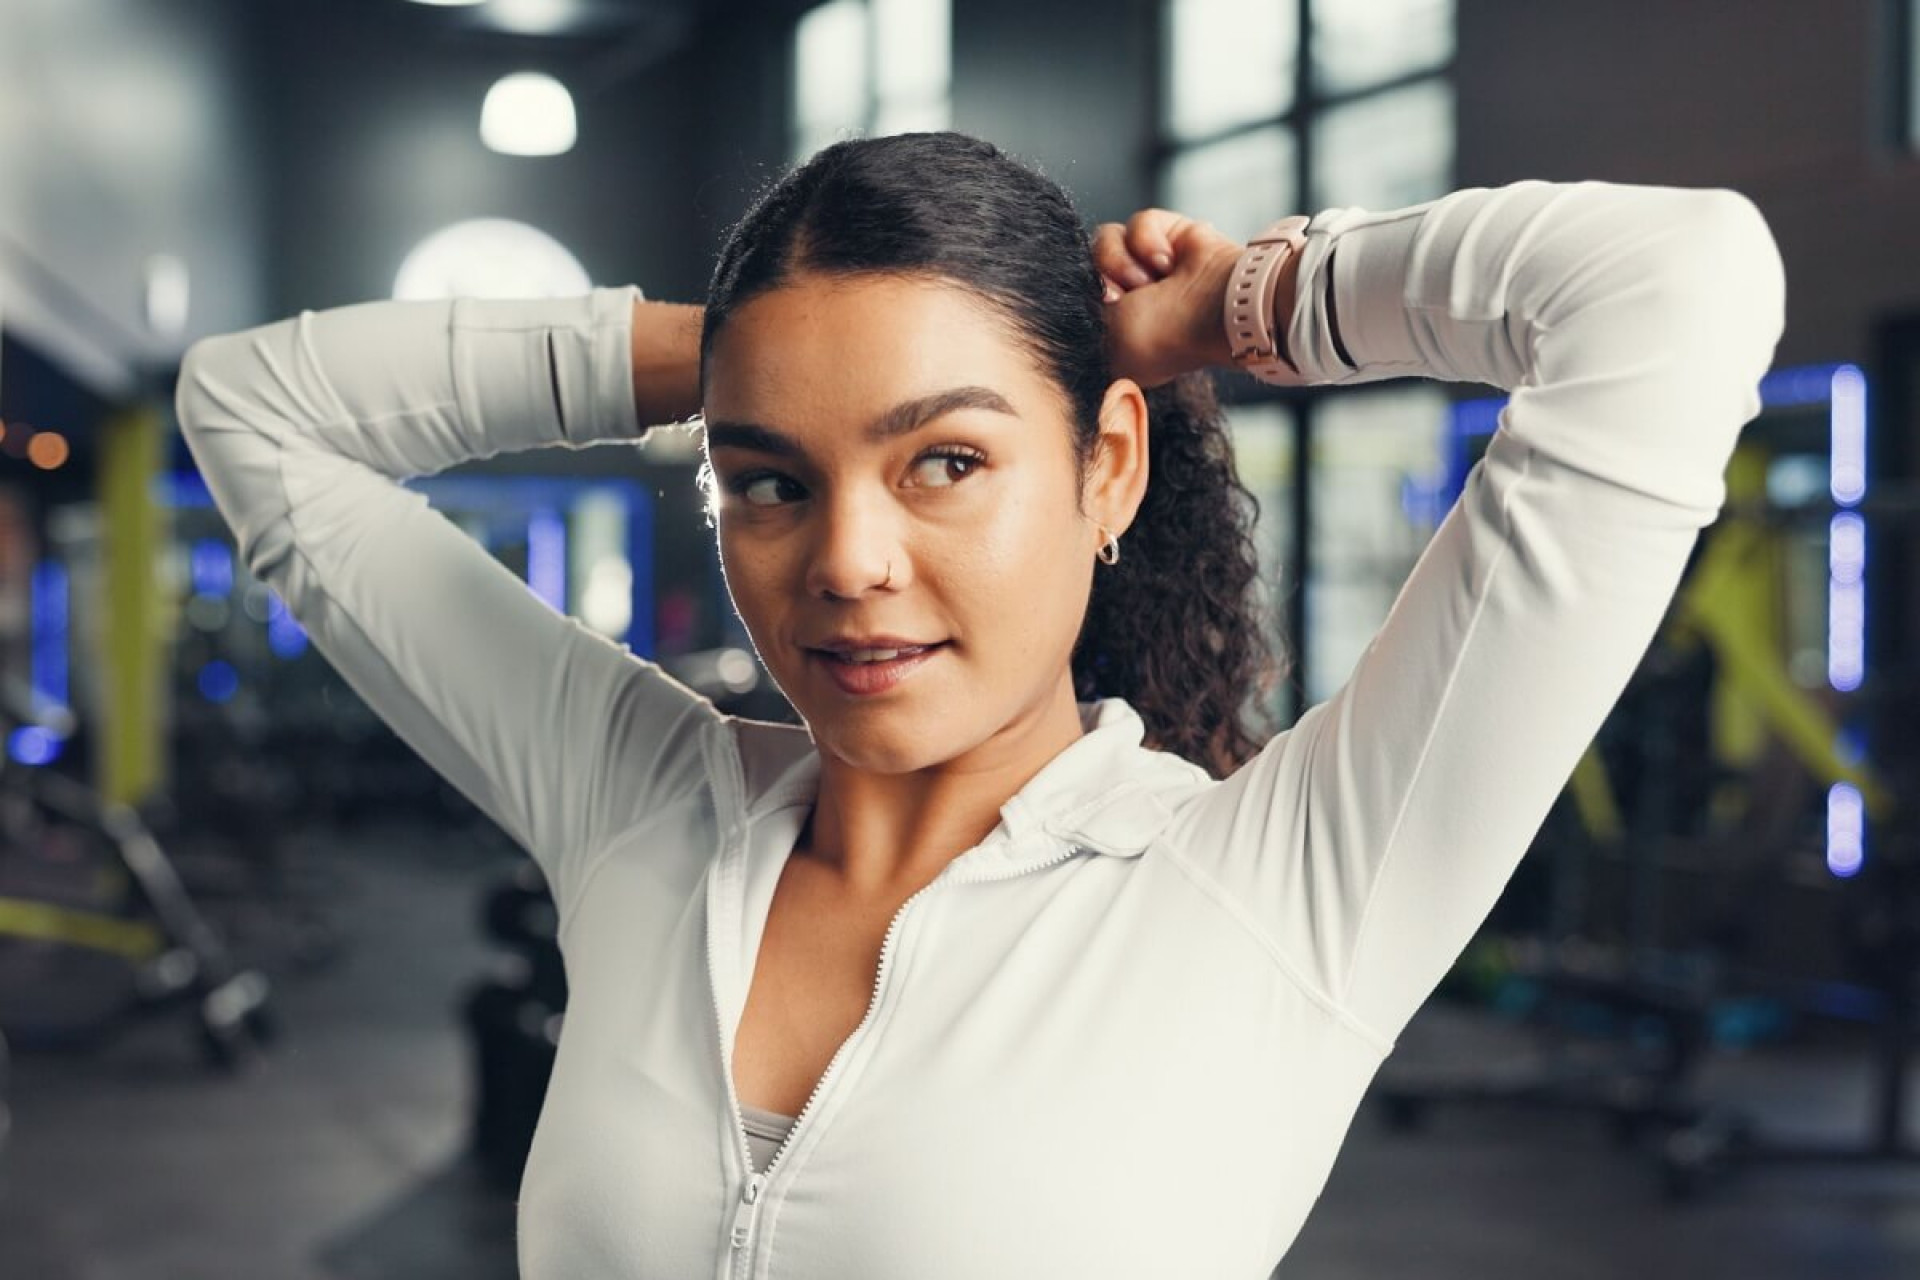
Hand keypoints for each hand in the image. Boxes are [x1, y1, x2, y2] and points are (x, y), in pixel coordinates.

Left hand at [1092, 209, 1307, 389]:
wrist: (1216, 310)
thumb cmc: (1163, 336)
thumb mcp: (1106, 341)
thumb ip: (1080, 317)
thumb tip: (1068, 298)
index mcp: (1118, 332)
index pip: (1076, 298)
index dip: (1078, 299)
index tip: (1098, 311)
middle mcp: (1132, 299)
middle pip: (1084, 264)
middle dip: (1101, 279)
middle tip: (1121, 297)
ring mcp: (1149, 267)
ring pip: (1106, 239)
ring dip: (1123, 262)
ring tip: (1149, 280)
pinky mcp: (1169, 236)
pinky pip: (1138, 222)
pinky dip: (1148, 241)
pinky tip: (1168, 262)